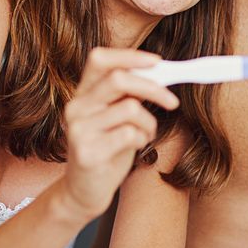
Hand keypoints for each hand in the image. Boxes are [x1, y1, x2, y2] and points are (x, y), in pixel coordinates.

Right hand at [59, 47, 179, 219]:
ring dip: (149, 122)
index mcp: (82, 93)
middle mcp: (75, 107)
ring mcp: (79, 130)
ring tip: (146, 134)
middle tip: (172, 101)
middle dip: (153, 88)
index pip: (99, 59)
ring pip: (130, 108)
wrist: (84, 191)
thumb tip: (160, 71)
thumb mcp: (116, 117)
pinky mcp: (87, 153)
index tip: (157, 62)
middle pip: (119, 79)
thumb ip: (129, 94)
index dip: (130, 56)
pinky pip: (130, 134)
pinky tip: (136, 147)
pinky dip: (142, 139)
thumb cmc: (107, 150)